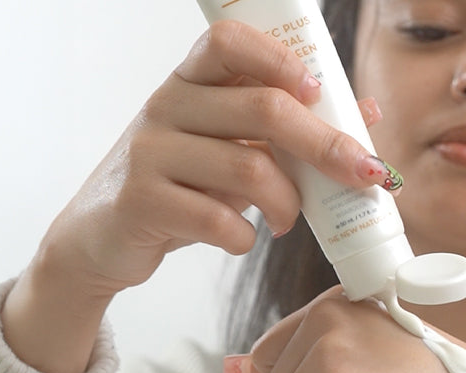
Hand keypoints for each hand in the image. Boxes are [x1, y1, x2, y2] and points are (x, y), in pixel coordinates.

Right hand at [2, 20, 388, 372]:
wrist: (99, 238)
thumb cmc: (176, 186)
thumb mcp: (224, 148)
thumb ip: (284, 131)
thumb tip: (366, 113)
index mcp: (189, 82)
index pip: (229, 41)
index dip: (279, 58)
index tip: (317, 89)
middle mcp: (166, 106)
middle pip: (263, 108)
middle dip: (326, 144)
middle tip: (363, 174)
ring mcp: (150, 153)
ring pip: (248, 168)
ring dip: (288, 202)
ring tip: (288, 219)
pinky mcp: (141, 202)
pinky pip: (217, 219)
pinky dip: (246, 237)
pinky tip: (245, 239)